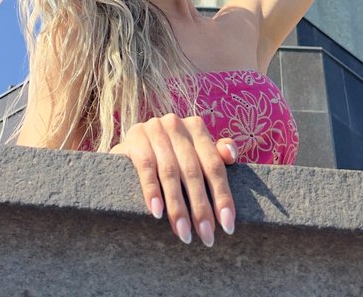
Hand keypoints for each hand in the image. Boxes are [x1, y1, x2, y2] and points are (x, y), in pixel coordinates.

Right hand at [111, 113, 237, 246]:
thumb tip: (231, 155)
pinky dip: (152, 191)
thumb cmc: (171, 154)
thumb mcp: (193, 152)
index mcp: (196, 127)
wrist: (132, 145)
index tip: (228, 225)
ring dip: (177, 206)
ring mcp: (154, 129)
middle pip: (193, 171)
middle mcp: (176, 125)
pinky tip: (158, 213)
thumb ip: (215, 154)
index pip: (213, 165)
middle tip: (206, 236)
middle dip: (201, 208)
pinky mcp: (135, 139)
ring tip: (184, 233)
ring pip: (170, 173)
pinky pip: (146, 168)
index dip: (222, 195)